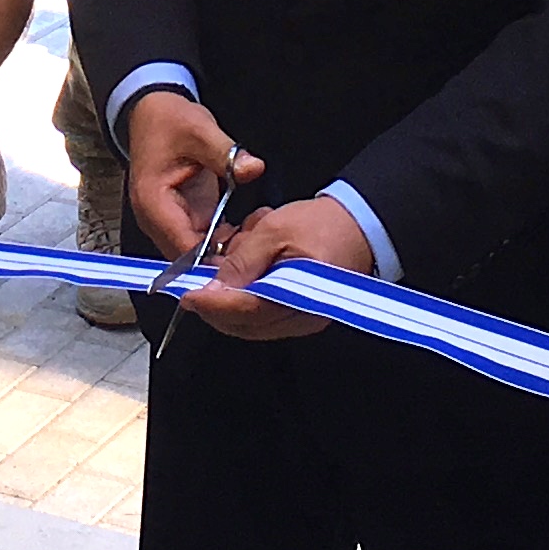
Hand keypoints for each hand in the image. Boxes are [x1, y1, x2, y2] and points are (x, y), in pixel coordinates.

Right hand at [124, 89, 259, 259]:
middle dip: (226, 255)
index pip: (183, 248)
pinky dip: (225, 239)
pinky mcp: (181, 218)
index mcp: (152, 202)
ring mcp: (167, 221)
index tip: (248, 252)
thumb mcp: (199, 130)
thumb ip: (225, 153)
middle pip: (191, 258)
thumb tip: (253, 169)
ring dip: (227, 250)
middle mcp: (155, 220)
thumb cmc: (168, 121)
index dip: (215, 257)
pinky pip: (203, 241)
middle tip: (260, 243)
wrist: (153, 113)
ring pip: (198, 254)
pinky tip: (248, 227)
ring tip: (258, 233)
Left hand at [189, 194, 375, 340]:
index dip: (211, 304)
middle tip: (201, 274)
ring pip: (247, 322)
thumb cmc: (326, 225)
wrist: (361, 225)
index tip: (187, 295)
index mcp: (298, 299)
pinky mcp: (298, 314)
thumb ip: (243, 260)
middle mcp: (300, 319)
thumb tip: (214, 286)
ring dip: (230, 295)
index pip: (244, 312)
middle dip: (216, 301)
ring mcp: (300, 320)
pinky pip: (260, 313)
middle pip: (241, 324)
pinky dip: (245, 293)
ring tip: (233, 258)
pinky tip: (247, 267)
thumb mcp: (276, 230)